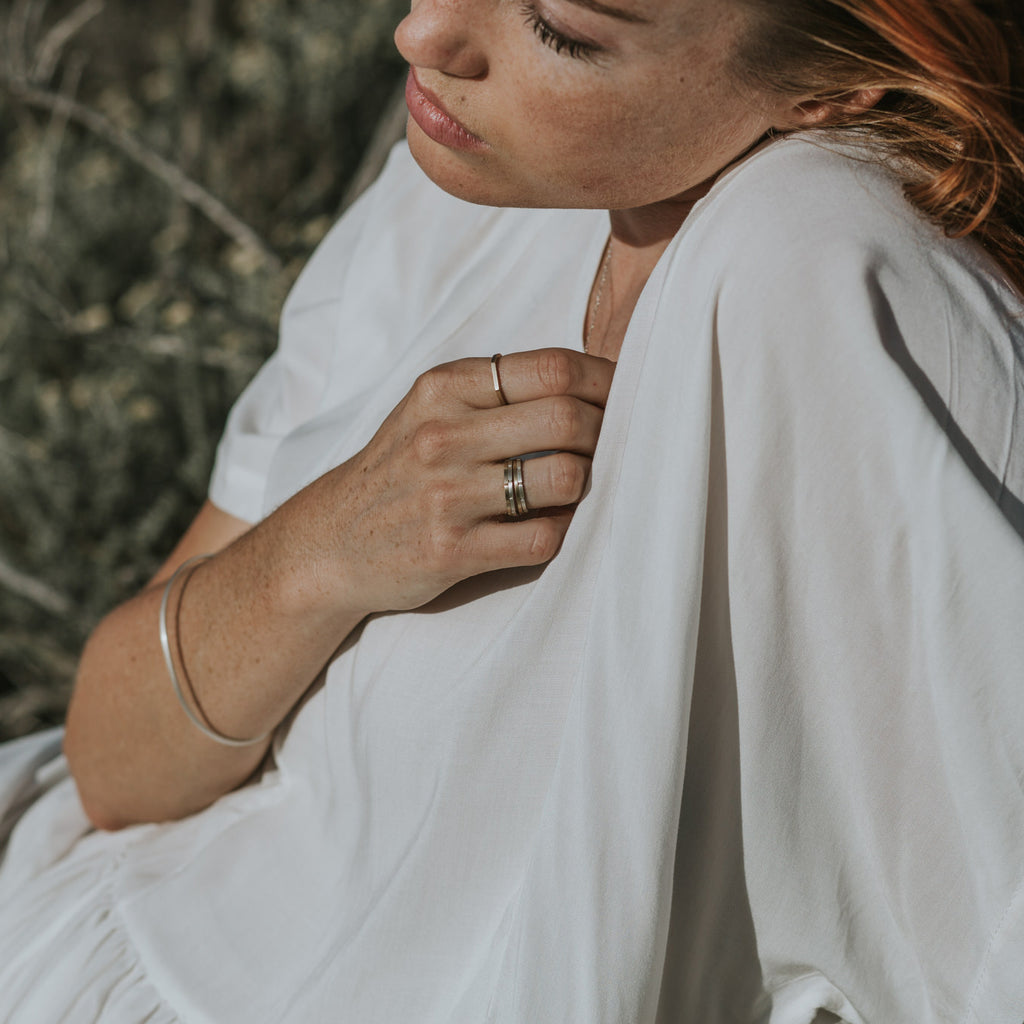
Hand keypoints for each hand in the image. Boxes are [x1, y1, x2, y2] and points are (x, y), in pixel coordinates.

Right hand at [303, 348, 614, 616]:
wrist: (331, 543)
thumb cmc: (400, 469)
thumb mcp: (431, 409)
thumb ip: (497, 391)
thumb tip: (593, 384)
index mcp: (444, 388)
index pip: (552, 369)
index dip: (605, 380)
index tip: (624, 396)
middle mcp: (443, 436)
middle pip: (568, 419)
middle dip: (607, 432)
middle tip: (612, 445)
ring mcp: (446, 496)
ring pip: (565, 479)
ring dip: (587, 484)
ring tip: (577, 486)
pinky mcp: (451, 552)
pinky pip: (543, 539)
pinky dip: (562, 531)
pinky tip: (551, 524)